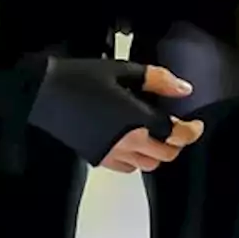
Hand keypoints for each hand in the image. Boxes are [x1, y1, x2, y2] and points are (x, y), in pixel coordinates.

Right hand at [26, 57, 197, 165]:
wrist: (42, 93)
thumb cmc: (82, 77)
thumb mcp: (121, 70)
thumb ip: (156, 80)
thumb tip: (183, 89)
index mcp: (137, 120)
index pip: (176, 135)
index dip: (191, 131)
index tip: (196, 123)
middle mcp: (128, 143)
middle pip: (165, 155)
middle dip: (176, 143)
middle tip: (175, 127)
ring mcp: (112, 154)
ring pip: (148, 165)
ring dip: (157, 152)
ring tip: (154, 134)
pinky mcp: (97, 158)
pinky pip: (127, 168)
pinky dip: (136, 159)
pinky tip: (131, 142)